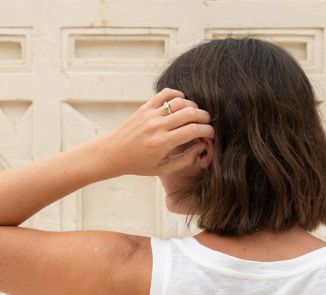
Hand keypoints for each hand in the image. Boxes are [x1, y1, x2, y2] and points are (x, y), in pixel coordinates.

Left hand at [95, 88, 214, 179]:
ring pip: (179, 102)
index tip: (211, 134)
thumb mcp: (162, 169)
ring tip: (195, 114)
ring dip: (192, 106)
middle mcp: (158, 126)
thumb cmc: (138, 164)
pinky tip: (181, 102)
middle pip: (189, 113)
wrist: (114, 153)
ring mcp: (151, 114)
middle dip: (204, 116)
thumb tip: (201, 148)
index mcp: (163, 143)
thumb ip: (184, 160)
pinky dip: (177, 95)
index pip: (193, 131)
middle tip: (207, 122)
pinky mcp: (145, 107)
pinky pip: (165, 94)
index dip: (207, 131)